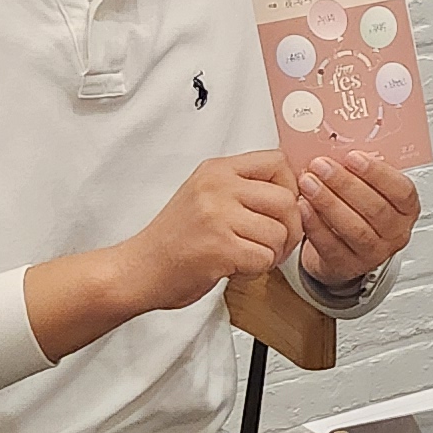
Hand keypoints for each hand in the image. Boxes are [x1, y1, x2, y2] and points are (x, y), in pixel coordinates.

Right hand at [117, 153, 303, 314]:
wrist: (139, 269)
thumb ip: (242, 188)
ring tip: (251, 256)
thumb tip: (293, 192)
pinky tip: (238, 268)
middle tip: (276, 244)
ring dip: (273, 253)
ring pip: (280, 232)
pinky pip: (265, 257)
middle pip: (286, 199)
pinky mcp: (219, 247)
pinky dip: (258, 270)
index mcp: (217, 170)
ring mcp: (217, 215)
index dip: (290, 189)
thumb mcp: (205, 195)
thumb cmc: (175, 239)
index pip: (278, 162)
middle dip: (291, 228)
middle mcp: (217, 186)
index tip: (280, 210)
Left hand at [293, 153, 419, 284]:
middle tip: (321, 165)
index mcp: (406, 209)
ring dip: (328, 202)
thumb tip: (336, 141)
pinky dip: (315, 224)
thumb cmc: (358, 210)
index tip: (353, 156)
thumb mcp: (369, 188)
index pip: (401, 191)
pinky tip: (303, 207)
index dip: (378, 173)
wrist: (344, 249)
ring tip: (308, 182)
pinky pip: (331, 245)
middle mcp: (395, 233)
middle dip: (345, 184)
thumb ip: (361, 171)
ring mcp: (374, 253)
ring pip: (354, 228)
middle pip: (375, 209)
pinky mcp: (348, 266)